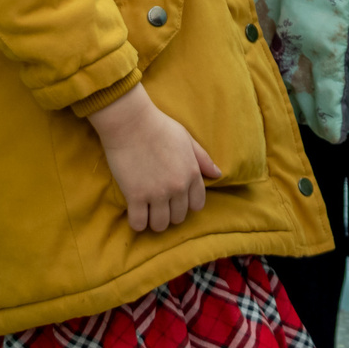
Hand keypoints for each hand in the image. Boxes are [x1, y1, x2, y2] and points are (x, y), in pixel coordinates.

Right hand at [87, 85, 221, 231]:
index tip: (175, 199)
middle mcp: (177, 187)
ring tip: (147, 210)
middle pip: (178, 218)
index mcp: (192, 174)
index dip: (186, 204)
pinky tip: (135, 212)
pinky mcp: (135, 196)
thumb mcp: (187, 139)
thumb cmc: (159, 126)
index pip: (197, 205)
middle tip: (159, 203)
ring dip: (154, 220)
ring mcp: (156, 193)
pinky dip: (137, 222)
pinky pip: (139, 223)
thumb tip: (217, 174)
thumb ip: (203, 159)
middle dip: (170, 213)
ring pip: (160, 225)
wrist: (131, 122)